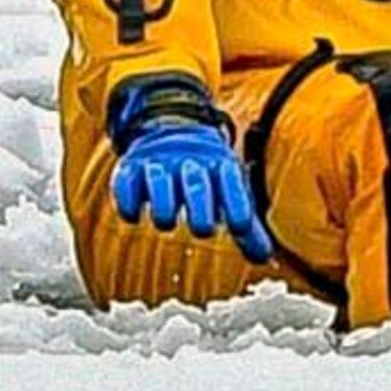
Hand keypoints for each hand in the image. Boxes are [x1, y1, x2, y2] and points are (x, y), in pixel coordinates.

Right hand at [105, 81, 274, 262]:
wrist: (175, 132)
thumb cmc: (209, 176)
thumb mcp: (230, 193)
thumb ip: (247, 227)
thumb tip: (264, 258)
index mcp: (220, 166)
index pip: (231, 182)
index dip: (236, 203)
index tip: (239, 226)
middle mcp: (190, 162)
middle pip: (196, 182)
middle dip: (201, 206)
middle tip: (204, 230)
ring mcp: (160, 163)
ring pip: (160, 179)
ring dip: (164, 203)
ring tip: (166, 222)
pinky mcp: (131, 167)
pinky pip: (127, 181)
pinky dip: (128, 200)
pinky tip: (134, 215)